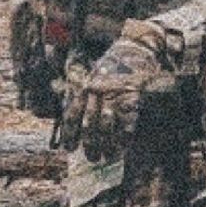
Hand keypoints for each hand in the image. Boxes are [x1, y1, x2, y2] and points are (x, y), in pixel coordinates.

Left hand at [59, 36, 166, 161]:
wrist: (136, 48)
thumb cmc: (113, 67)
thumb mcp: (92, 77)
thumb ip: (80, 93)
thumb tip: (70, 116)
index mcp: (84, 87)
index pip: (73, 114)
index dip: (70, 133)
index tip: (69, 149)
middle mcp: (97, 90)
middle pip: (90, 122)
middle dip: (90, 143)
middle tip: (92, 158)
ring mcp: (116, 91)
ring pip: (107, 123)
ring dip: (107, 143)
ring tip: (107, 156)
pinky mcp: (134, 93)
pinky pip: (128, 118)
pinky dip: (125, 134)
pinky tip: (124, 145)